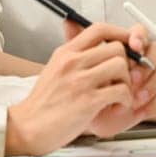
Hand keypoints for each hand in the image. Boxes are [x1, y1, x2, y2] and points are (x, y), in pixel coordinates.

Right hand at [4, 22, 155, 154]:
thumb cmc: (44, 103)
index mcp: (66, 52)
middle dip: (127, 63)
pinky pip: (121, 91)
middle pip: (116, 47)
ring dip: (127, 83)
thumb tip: (98, 47)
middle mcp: (73, 62)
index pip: (99, 29)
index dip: (120, 34)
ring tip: (120, 95)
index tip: (128, 46)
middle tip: (124, 78)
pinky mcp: (88, 101)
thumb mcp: (55, 69)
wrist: (27, 128)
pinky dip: (125, 100)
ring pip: (121, 66)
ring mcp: (80, 81)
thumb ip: (75, 57)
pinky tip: (117, 107)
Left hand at [84, 24, 155, 136]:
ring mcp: (147, 79)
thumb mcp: (78, 63)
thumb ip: (77, 41)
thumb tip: (68, 20)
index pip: (139, 32)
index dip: (140, 36)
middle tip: (133, 74)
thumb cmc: (84, 86)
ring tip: (134, 95)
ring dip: (151, 83)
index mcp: (125, 47)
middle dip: (148, 60)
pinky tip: (137, 108)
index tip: (134, 44)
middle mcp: (139, 61)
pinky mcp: (150, 100)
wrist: (85, 115)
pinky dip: (151, 103)